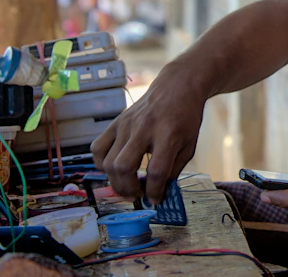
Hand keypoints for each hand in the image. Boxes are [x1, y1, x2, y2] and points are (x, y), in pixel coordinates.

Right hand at [91, 62, 206, 202]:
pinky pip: (97, 148)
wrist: (177, 86)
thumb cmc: (186, 117)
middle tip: (137, 195)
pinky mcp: (116, 122)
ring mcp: (127, 125)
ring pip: (109, 161)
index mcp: (168, 135)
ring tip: (127, 185)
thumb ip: (174, 169)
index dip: (154, 191)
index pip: (156, 171)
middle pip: (124, 167)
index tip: (155, 200)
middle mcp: (144, 129)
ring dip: (115, 181)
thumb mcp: (189, 144)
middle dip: (128, 190)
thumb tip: (158, 192)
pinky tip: (113, 168)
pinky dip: (101, 163)